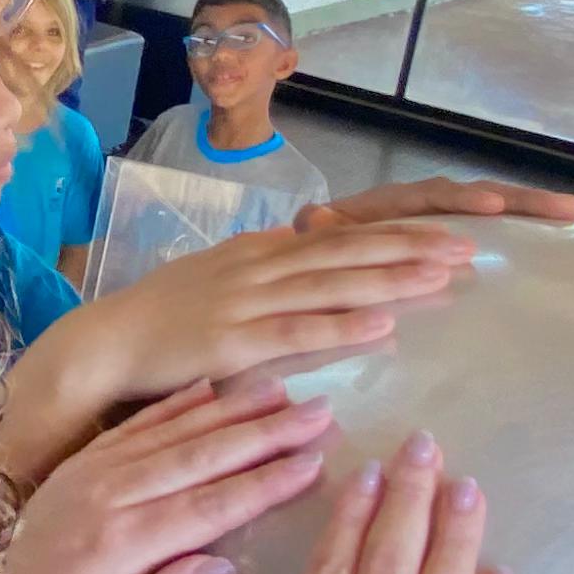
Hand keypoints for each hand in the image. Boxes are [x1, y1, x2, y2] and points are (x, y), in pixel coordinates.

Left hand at [0, 380, 329, 573]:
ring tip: (286, 390)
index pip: (211, 505)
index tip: (317, 462)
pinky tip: (217, 386)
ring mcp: (96, 469)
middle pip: (203, 455)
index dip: (267, 483)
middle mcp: (112, 492)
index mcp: (121, 542)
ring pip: (176, 430)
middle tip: (322, 412)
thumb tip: (222, 569)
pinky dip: (181, 403)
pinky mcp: (85, 461)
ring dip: (234, 409)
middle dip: (267, 433)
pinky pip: (140, 424)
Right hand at [71, 220, 469, 397]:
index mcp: (259, 252)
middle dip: (410, 246)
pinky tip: (384, 325)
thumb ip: (262, 264)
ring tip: (443, 274)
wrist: (105, 343)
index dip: (396, 233)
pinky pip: (298, 332)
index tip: (447, 230)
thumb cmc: (159, 318)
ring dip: (391, 278)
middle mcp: (259, 267)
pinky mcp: (234, 341)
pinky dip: (343, 327)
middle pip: (348, 251)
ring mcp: (247, 302)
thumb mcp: (216, 277)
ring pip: (332, 285)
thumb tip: (302, 244)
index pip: (340, 237)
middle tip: (468, 245)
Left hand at [294, 176, 573, 231]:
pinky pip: (488, 236)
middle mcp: (418, 210)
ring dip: (529, 210)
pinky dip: (520, 233)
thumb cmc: (311, 253)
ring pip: (488, 211)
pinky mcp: (445, 250)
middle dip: (517, 199)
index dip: (460, 201)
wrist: (304, 266)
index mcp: (386, 207)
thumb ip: (318, 232)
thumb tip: (316, 218)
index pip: (427, 198)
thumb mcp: (312, 243)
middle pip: (473, 196)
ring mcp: (436, 228)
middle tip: (564, 206)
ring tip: (572, 211)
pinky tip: (557, 235)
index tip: (491, 207)